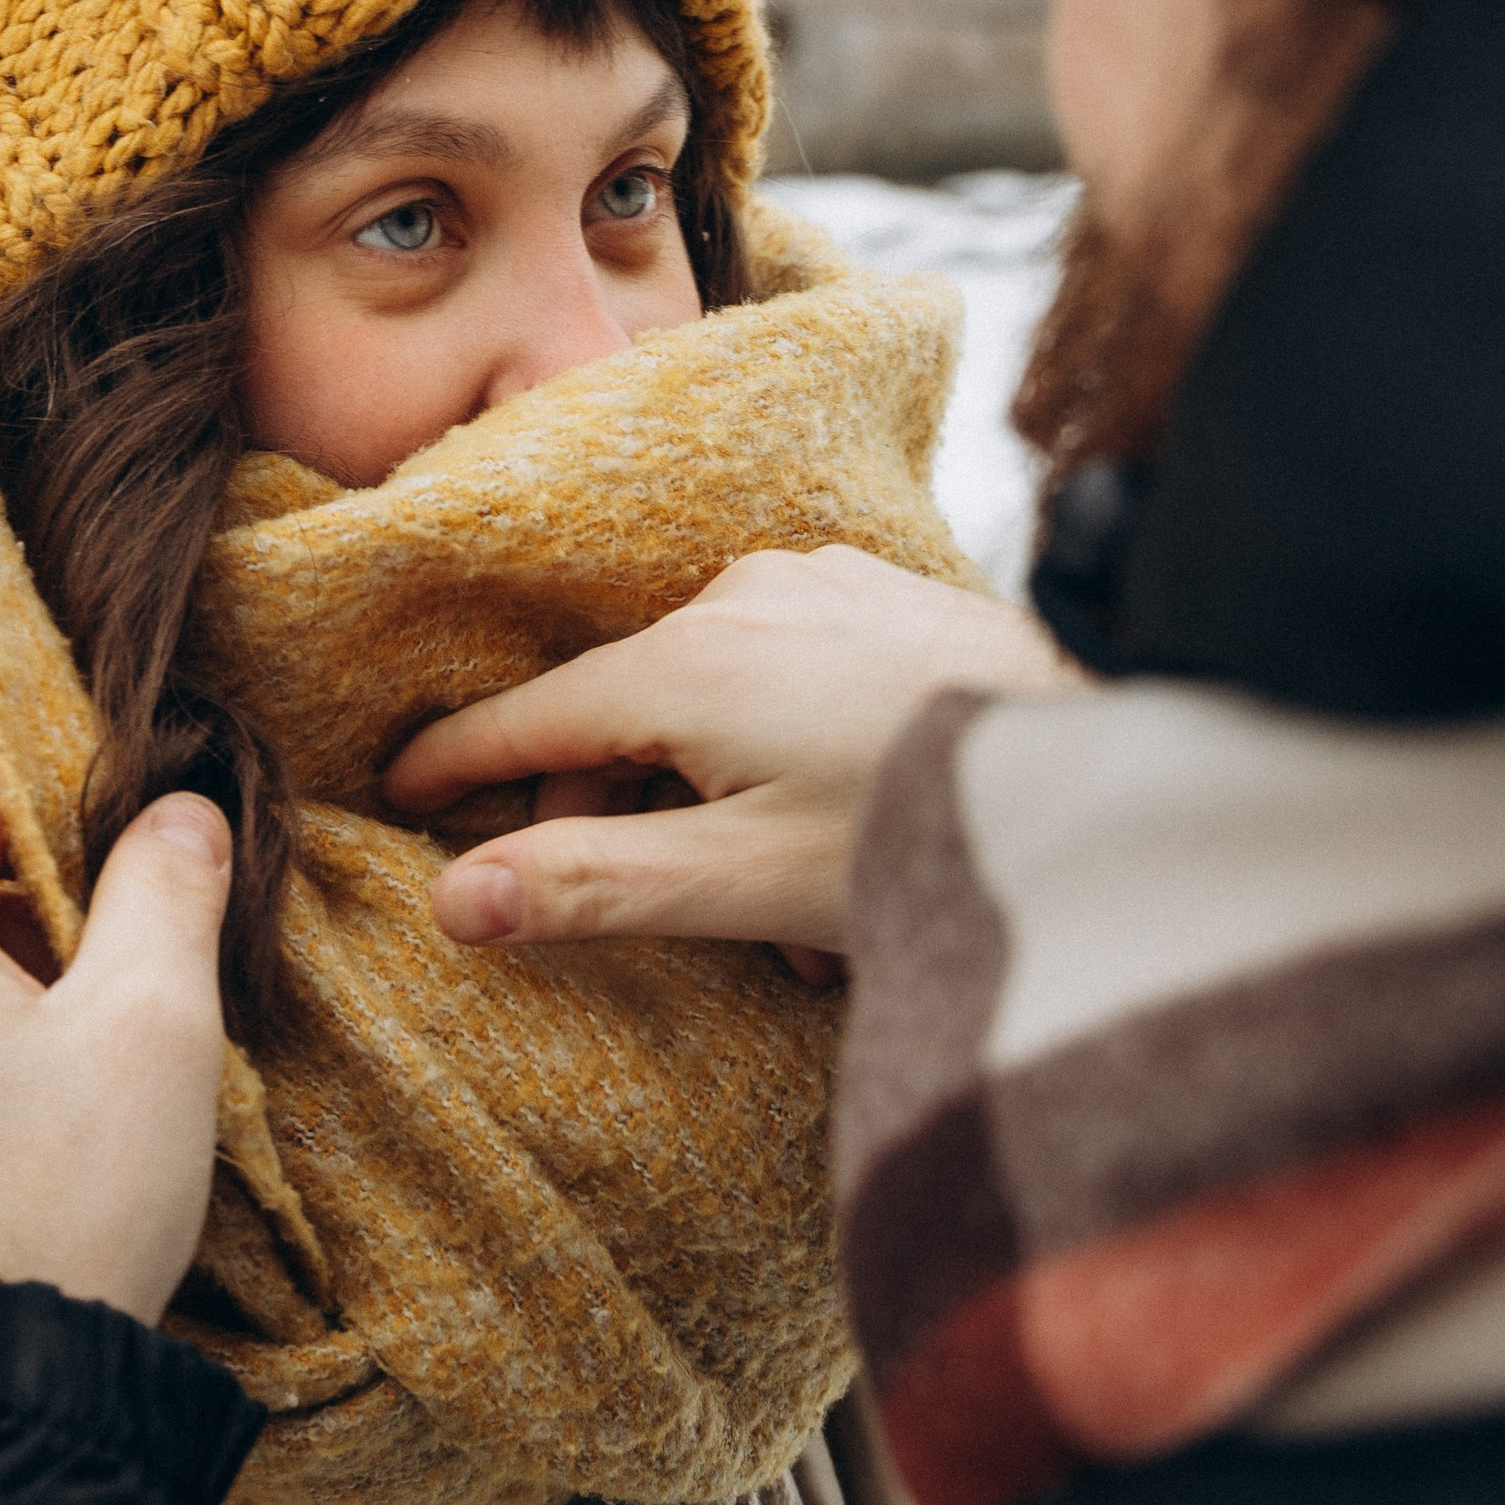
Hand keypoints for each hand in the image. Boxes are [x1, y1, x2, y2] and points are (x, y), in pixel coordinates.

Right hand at [382, 546, 1068, 957]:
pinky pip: (791, 676)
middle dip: (623, 817)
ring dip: (718, 799)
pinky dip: (785, 754)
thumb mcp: (742, 885)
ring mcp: (824, 587)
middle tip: (661, 916)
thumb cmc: (923, 837)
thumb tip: (451, 904)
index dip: (461, 764)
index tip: (402, 792)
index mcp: (688, 664)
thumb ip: (591, 888)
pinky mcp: (889, 596)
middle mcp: (745, 599)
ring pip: (714, 701)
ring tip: (791, 916)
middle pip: (624, 712)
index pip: (533, 718)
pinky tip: (841, 834)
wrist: (1102, 784)